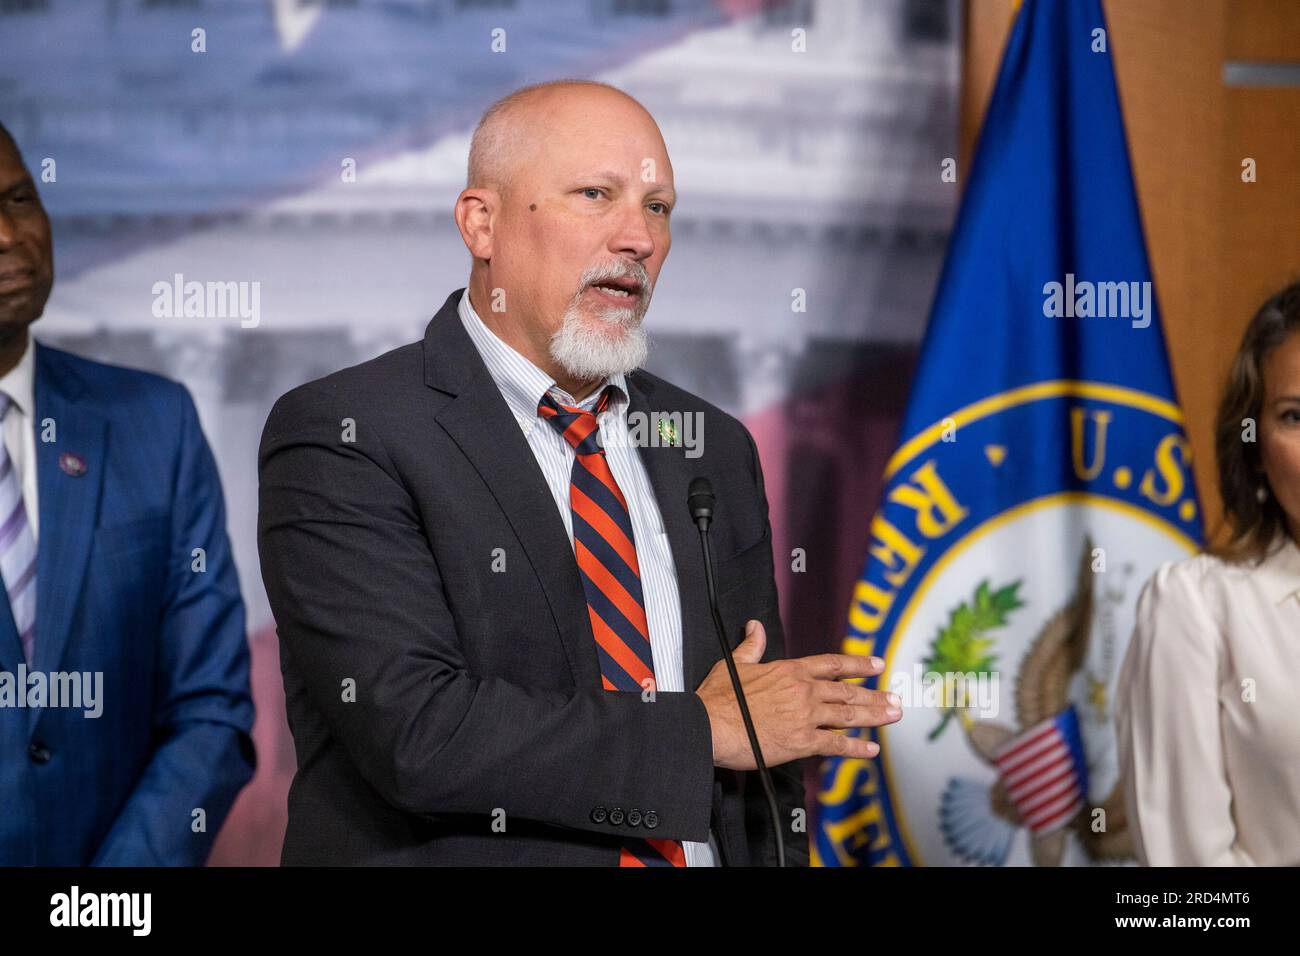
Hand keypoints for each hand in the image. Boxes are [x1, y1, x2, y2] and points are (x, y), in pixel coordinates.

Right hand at [695, 619, 899, 769]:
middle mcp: (803, 691)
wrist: (711, 726)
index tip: (875, 665)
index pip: (831, 665)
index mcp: (789, 671)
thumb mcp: (734, 664)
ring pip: (847, 715)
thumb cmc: (718, 698)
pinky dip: (855, 748)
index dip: (856, 665)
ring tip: (893, 715)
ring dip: (873, 715)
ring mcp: (805, 717)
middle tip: (895, 699)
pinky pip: (835, 745)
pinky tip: (871, 749)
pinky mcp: (801, 742)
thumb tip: (754, 627)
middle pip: (846, 692)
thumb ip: (750, 646)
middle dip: (874, 695)